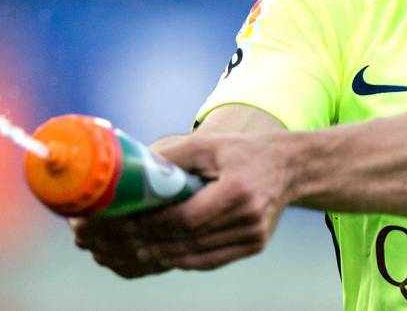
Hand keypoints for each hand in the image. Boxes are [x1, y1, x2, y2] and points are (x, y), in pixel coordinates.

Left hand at [72, 132, 294, 275]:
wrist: (289, 168)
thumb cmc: (244, 152)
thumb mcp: (210, 144)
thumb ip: (174, 156)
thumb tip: (134, 167)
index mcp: (238, 190)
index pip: (187, 218)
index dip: (154, 224)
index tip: (126, 221)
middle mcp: (249, 218)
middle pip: (187, 241)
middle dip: (147, 242)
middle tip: (117, 239)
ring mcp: (253, 237)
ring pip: (195, 256)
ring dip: (159, 256)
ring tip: (129, 250)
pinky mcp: (253, 247)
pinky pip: (209, 261)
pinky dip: (180, 260)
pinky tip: (158, 255)